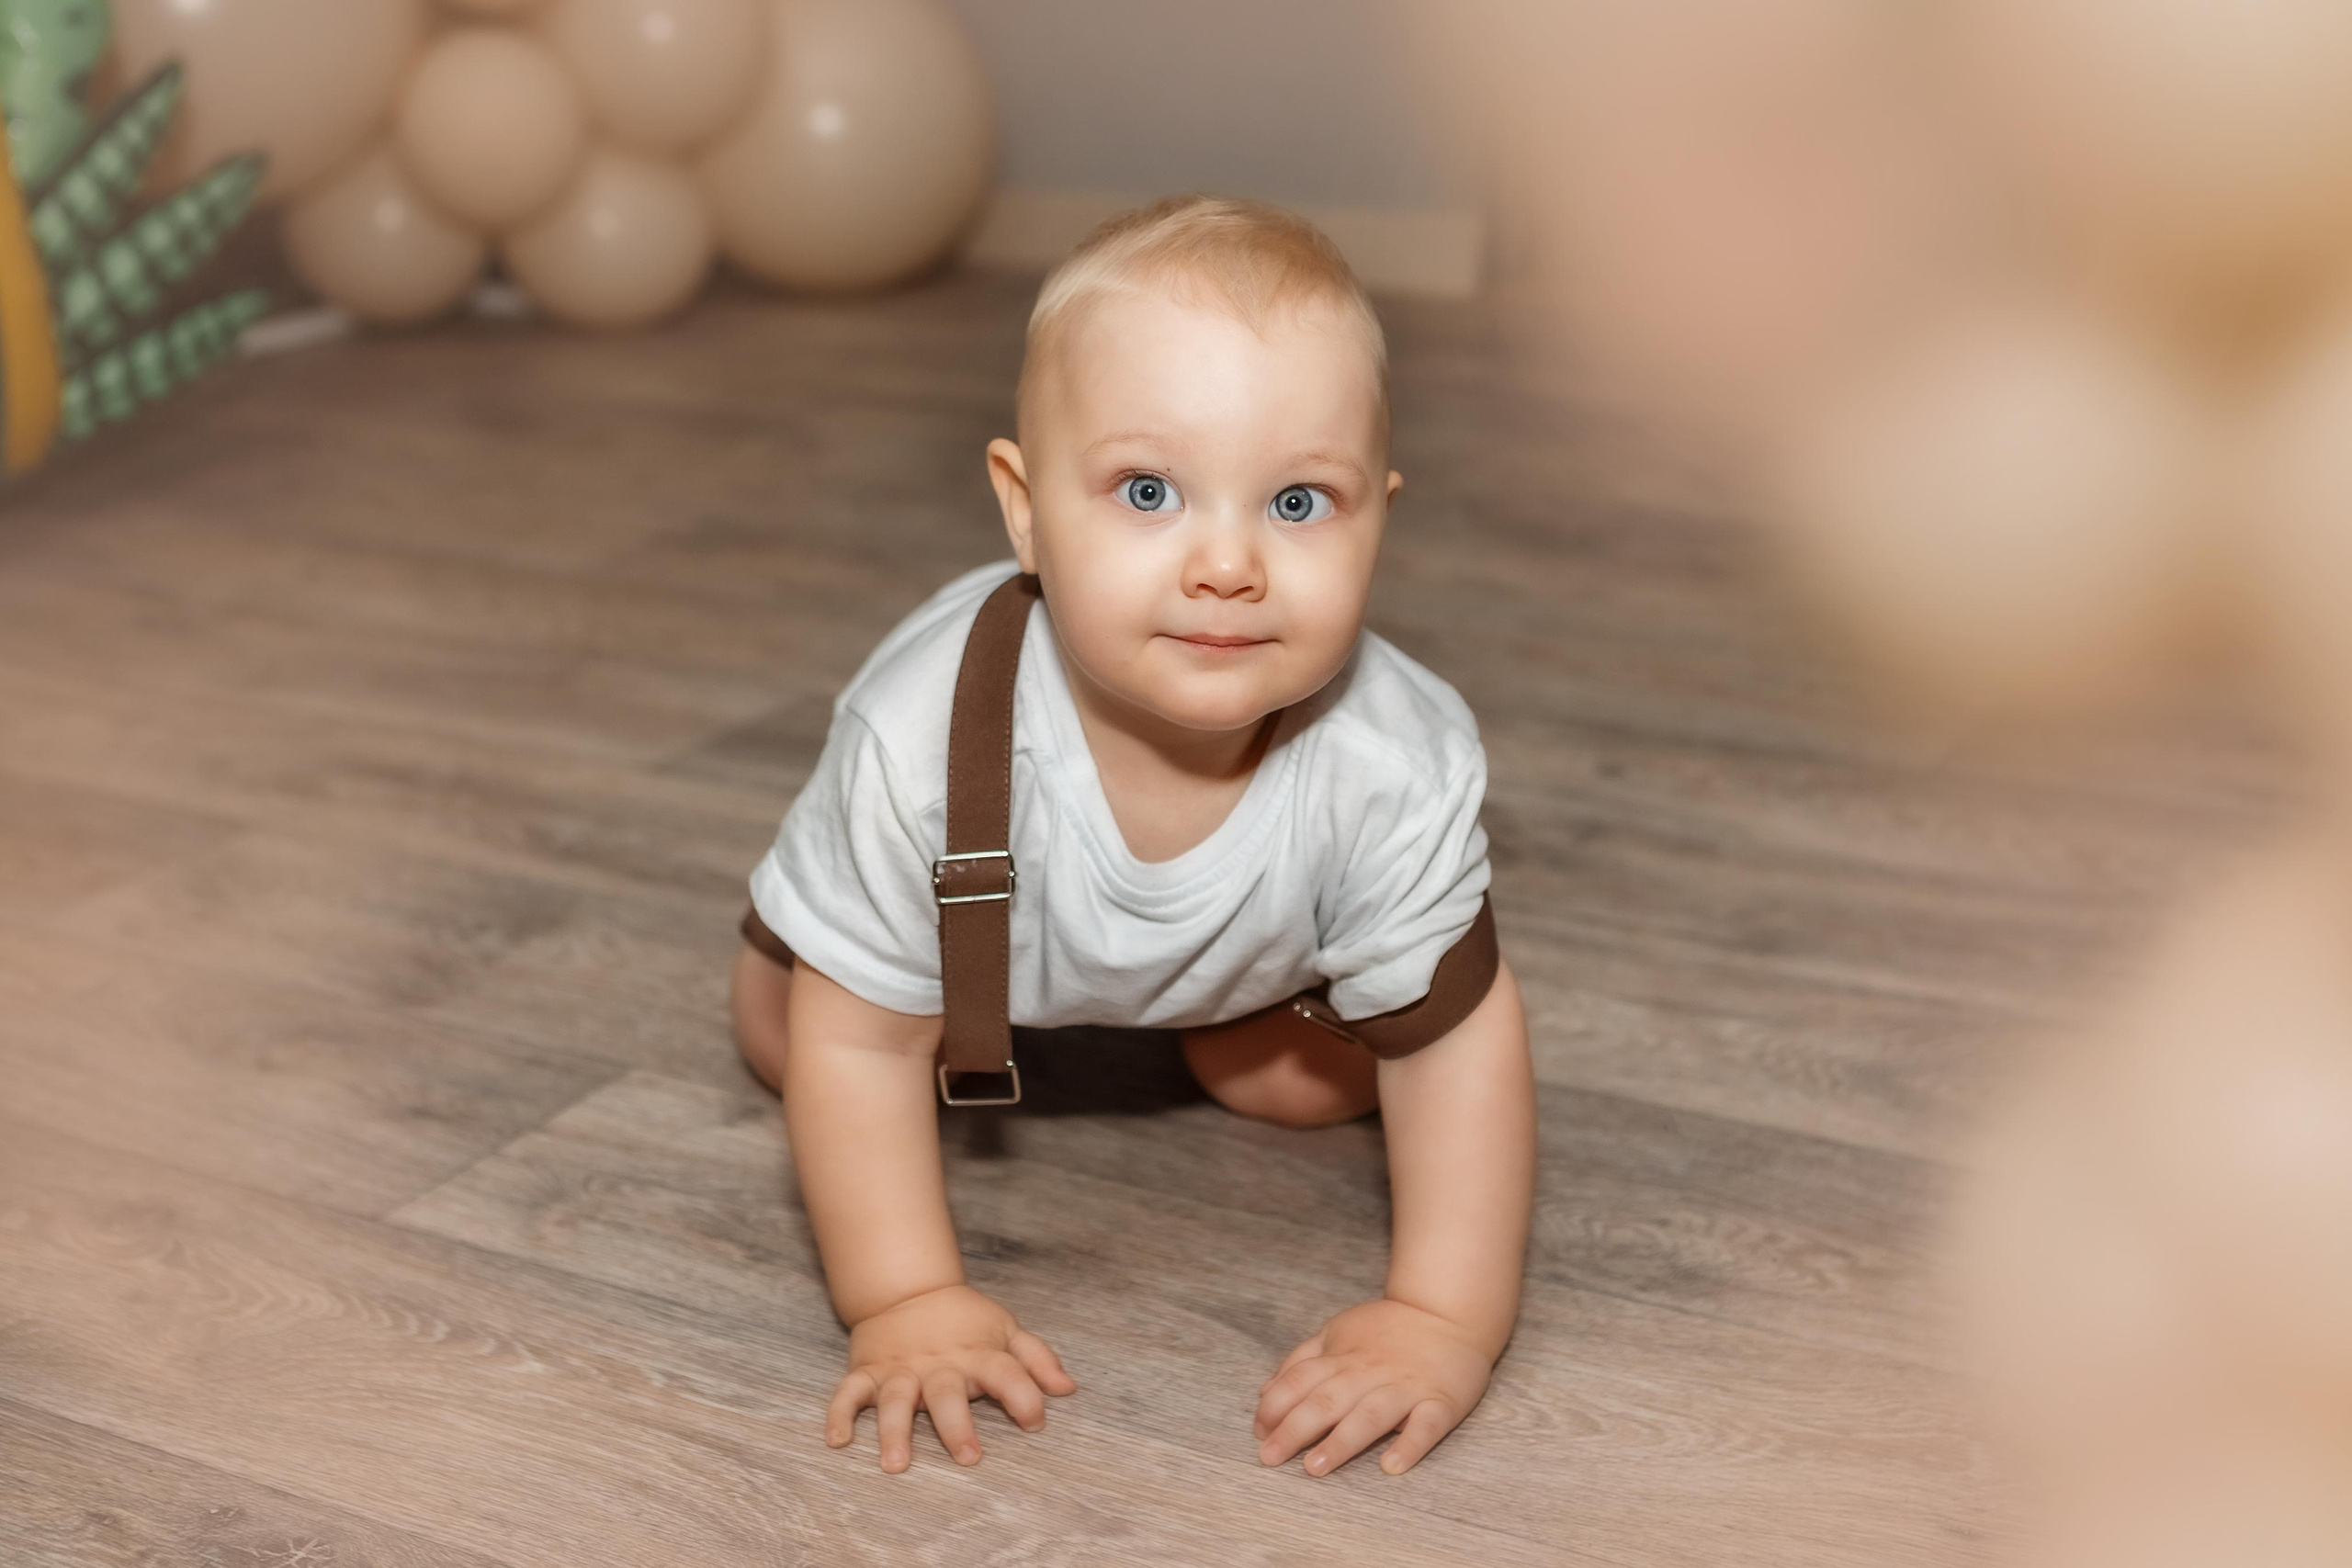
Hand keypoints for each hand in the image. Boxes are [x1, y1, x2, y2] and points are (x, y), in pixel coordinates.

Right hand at [827, 1283, 1076, 1472]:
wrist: (908, 1288)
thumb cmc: (964, 1320)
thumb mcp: (1006, 1329)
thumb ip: (1037, 1359)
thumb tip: (1068, 1389)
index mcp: (976, 1354)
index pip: (1005, 1372)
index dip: (1024, 1396)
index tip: (1036, 1423)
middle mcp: (937, 1364)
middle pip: (947, 1394)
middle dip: (956, 1425)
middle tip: (968, 1457)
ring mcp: (899, 1369)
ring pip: (896, 1399)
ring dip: (894, 1430)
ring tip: (895, 1464)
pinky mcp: (867, 1371)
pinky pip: (847, 1393)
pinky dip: (839, 1414)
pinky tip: (838, 1441)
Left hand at [1253, 1298, 1493, 1476]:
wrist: (1448, 1312)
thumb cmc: (1388, 1329)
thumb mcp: (1338, 1332)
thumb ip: (1301, 1361)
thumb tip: (1264, 1393)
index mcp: (1342, 1356)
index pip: (1300, 1380)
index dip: (1275, 1406)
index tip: (1259, 1433)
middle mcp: (1369, 1372)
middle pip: (1326, 1400)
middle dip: (1294, 1429)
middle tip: (1269, 1458)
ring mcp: (1405, 1387)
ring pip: (1369, 1415)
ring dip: (1341, 1441)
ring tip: (1315, 1467)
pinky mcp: (1440, 1402)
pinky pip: (1426, 1425)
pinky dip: (1410, 1445)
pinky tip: (1391, 1465)